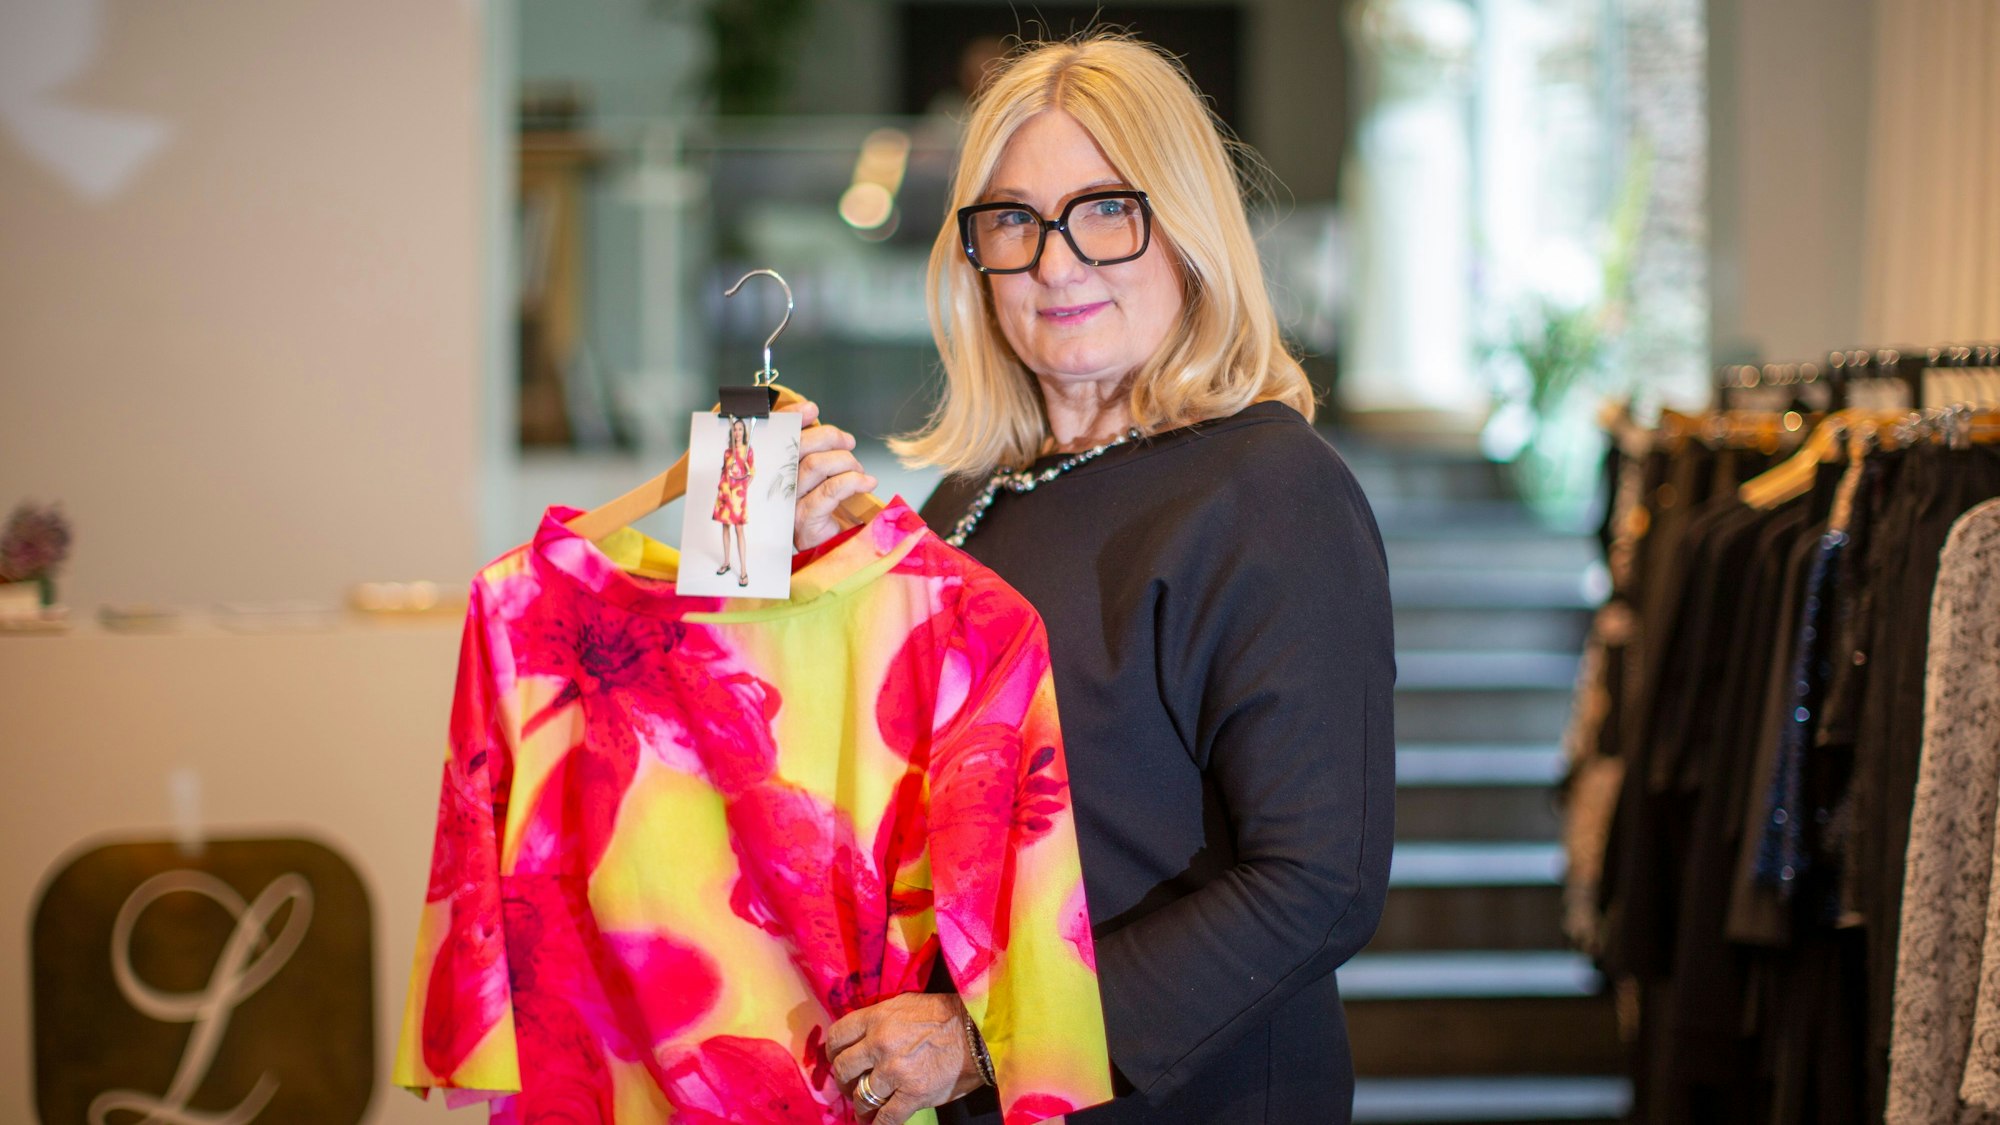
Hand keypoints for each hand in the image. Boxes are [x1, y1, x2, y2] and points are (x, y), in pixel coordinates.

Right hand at [781, 398, 877, 550]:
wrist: (833, 551)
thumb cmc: (828, 512)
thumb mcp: (823, 477)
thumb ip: (819, 451)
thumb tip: (823, 422)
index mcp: (778, 470)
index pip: (777, 437)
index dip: (791, 418)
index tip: (812, 409)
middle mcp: (778, 486)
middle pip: (798, 447)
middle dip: (829, 437)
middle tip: (849, 444)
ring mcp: (789, 505)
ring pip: (815, 465)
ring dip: (845, 461)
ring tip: (859, 469)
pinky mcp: (805, 521)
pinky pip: (829, 491)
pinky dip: (853, 481)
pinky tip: (867, 482)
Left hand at [827, 993, 984, 1123]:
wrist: (981, 1032)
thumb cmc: (947, 1015)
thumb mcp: (907, 1004)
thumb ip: (880, 1019)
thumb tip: (861, 1036)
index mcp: (877, 1018)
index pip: (838, 1037)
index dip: (834, 1053)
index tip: (838, 1060)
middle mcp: (880, 1043)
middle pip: (844, 1069)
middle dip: (844, 1082)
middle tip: (851, 1086)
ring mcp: (895, 1071)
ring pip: (862, 1096)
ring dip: (861, 1106)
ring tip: (865, 1109)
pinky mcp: (913, 1095)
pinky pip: (886, 1118)